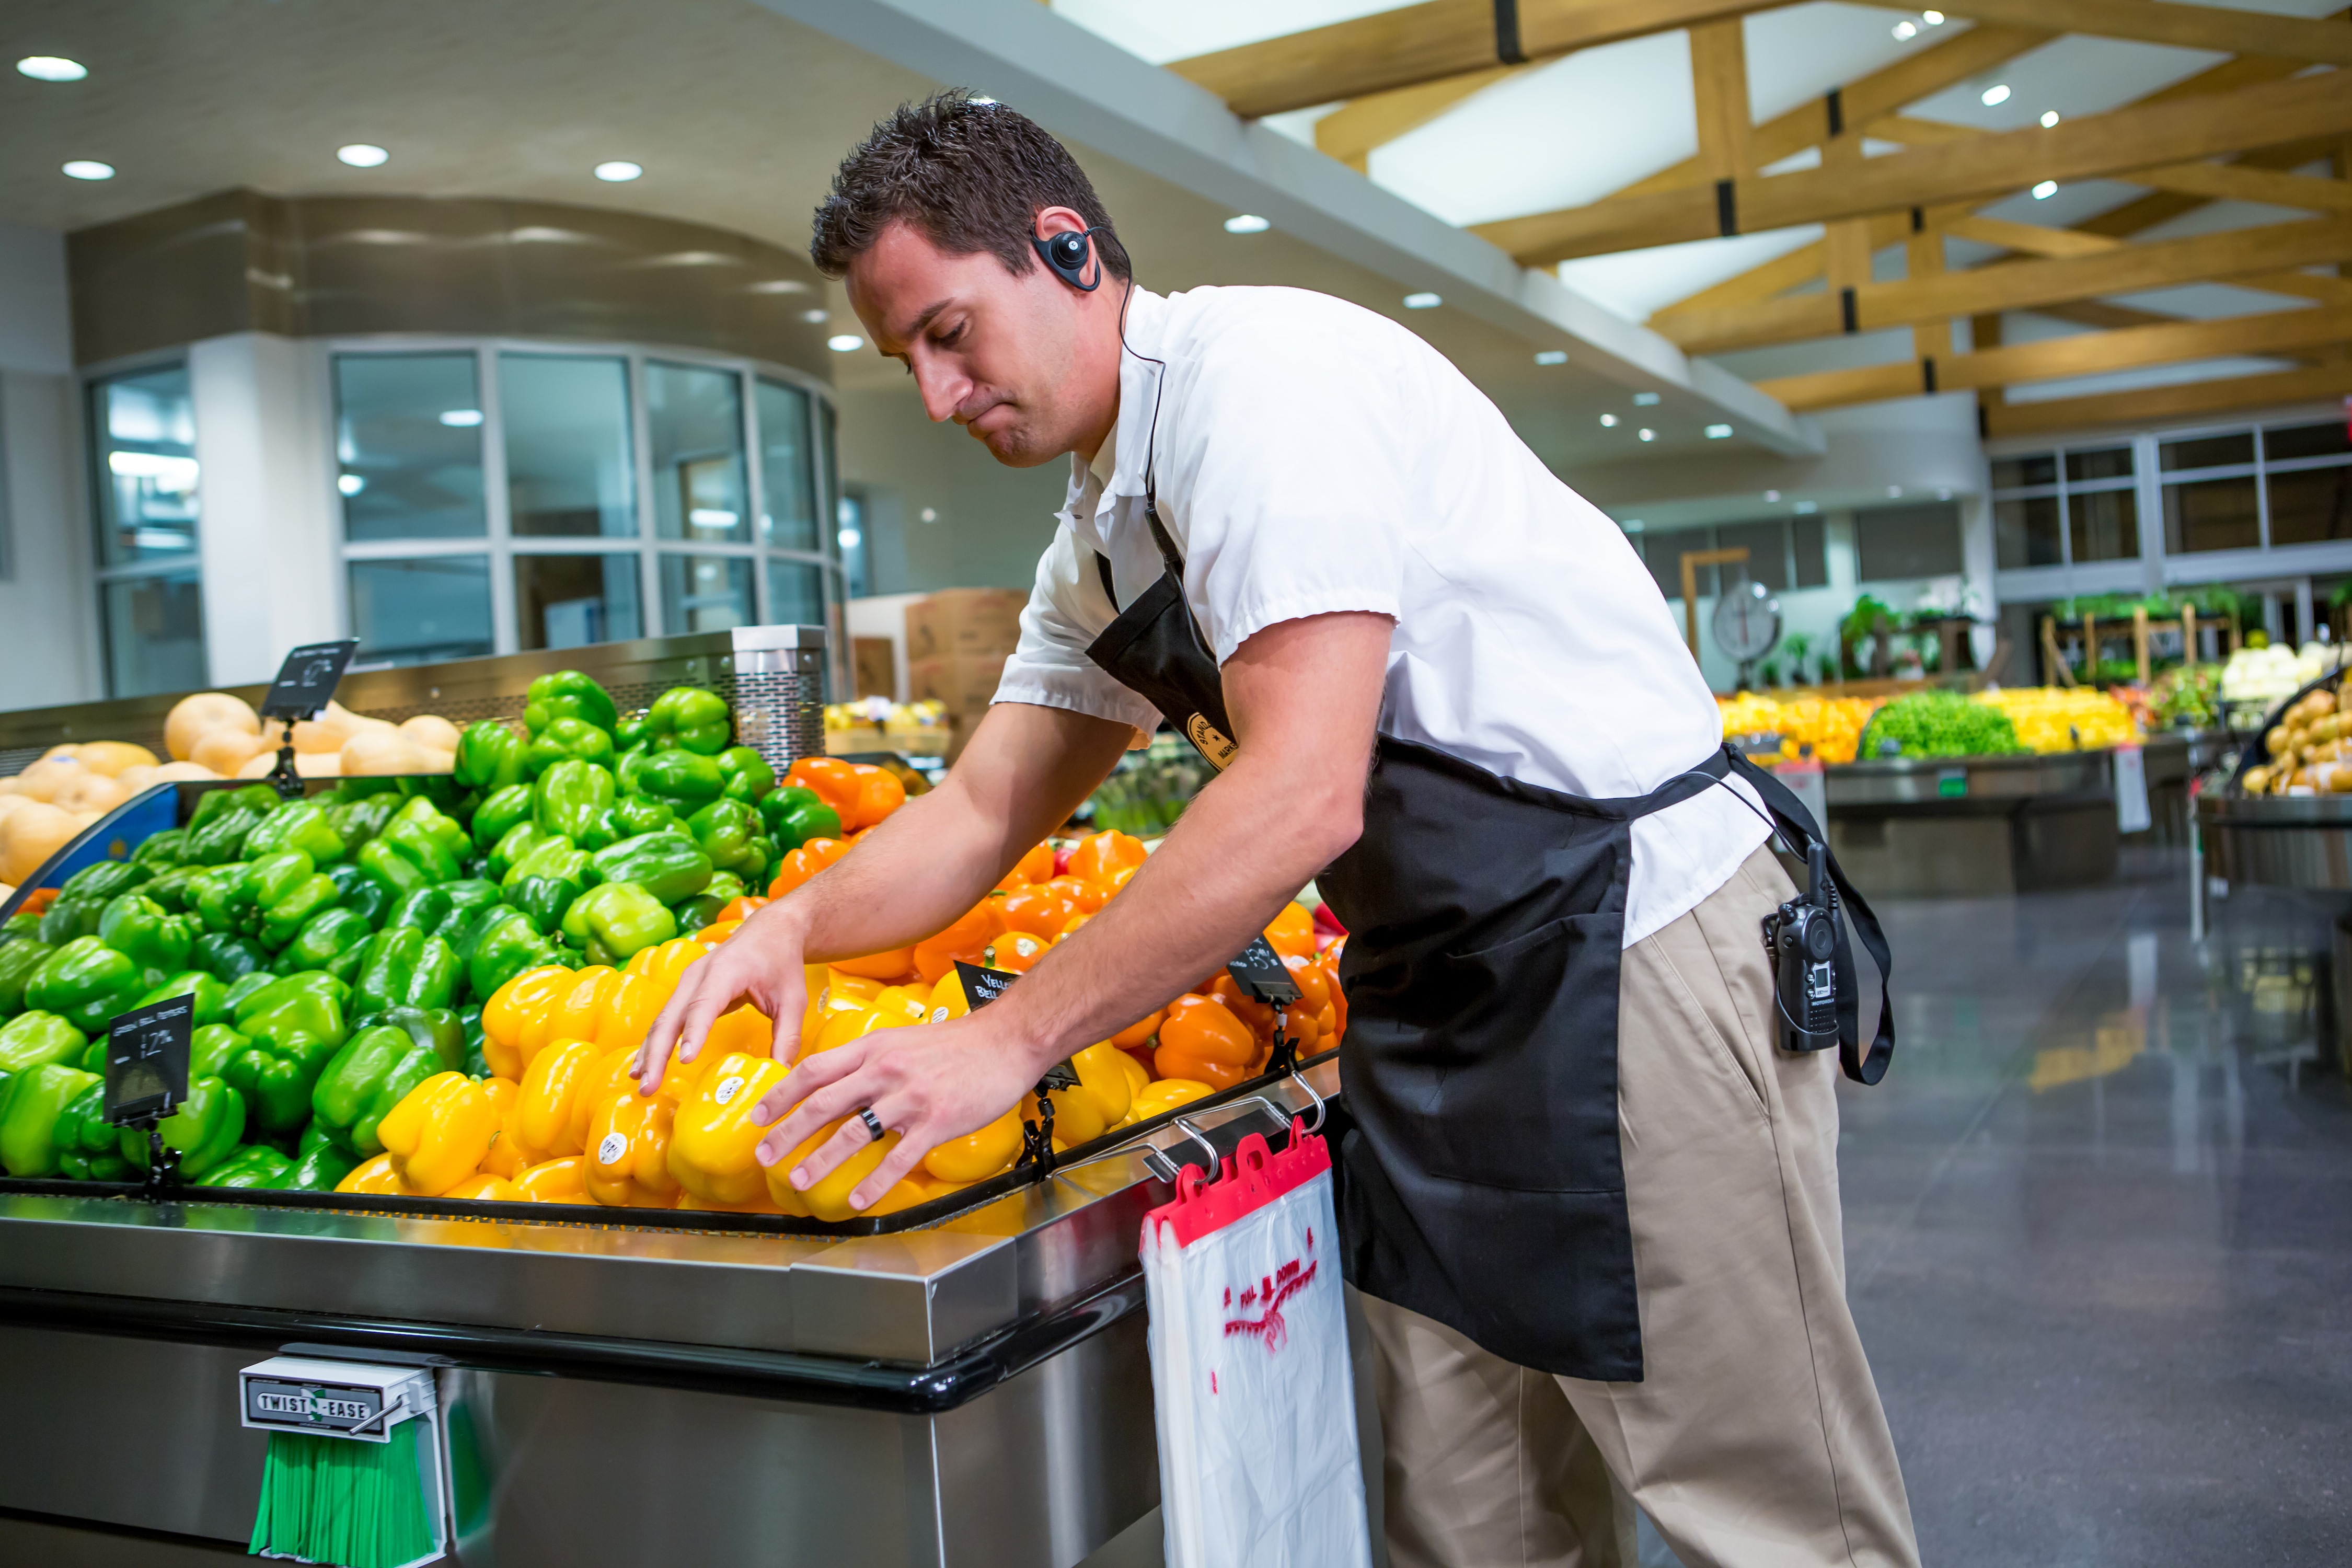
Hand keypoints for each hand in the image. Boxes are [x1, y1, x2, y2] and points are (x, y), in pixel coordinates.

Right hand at [631, 903, 811, 1093]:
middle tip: (649, 1086)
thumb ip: (788, 1037)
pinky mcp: (685, 990)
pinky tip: (644, 1066)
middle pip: (671, 1016)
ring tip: (642, 1084)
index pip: (705, 1004)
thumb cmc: (781, 963)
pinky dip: (653, 1042)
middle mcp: (699, 974)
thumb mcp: (793, 1000)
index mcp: (727, 971)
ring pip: (662, 1019)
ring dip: (649, 1052)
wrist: (770, 931)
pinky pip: (665, 1019)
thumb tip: (781, 1076)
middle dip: (657, 1053)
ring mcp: (687, 981)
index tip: (685, 1059)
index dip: (695, 1032)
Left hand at [751, 1008, 1045, 1210]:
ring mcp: (910, 1096)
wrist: (1008, 1039)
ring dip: (821, 1160)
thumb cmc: (959, 1042)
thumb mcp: (902, 1039)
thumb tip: (840, 1084)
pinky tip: (858, 1199)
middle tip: (764, 1155)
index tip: (759, 1116)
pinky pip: (897, 1157)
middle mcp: (885, 1069)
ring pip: (853, 1132)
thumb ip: (871, 1060)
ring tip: (799, 1181)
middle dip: (787, 1132)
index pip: (814, 1069)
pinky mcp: (936, 1120)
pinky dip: (874, 1182)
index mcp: (874, 1047)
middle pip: (823, 1102)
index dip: (781, 1094)